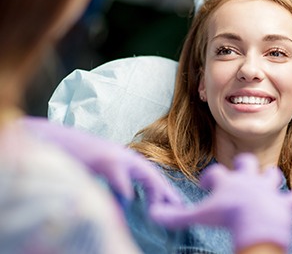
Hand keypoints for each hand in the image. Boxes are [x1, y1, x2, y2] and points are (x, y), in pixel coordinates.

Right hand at [20, 116, 181, 206]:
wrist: (56, 140)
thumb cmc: (78, 158)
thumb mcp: (102, 172)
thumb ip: (117, 184)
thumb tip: (128, 201)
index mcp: (125, 160)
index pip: (150, 175)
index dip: (163, 189)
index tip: (174, 203)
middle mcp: (124, 156)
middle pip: (152, 174)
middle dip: (166, 191)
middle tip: (177, 207)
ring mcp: (114, 155)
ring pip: (143, 172)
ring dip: (153, 190)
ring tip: (159, 208)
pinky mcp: (102, 157)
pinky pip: (118, 175)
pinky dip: (125, 187)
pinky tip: (129, 198)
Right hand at [151, 153, 291, 251]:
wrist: (256, 222)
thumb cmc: (227, 216)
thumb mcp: (199, 216)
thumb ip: (176, 216)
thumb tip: (154, 213)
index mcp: (228, 181)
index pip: (215, 172)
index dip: (209, 178)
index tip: (206, 186)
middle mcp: (249, 179)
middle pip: (247, 162)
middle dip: (243, 165)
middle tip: (239, 174)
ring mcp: (268, 189)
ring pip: (272, 174)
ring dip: (269, 178)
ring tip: (266, 182)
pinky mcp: (283, 202)